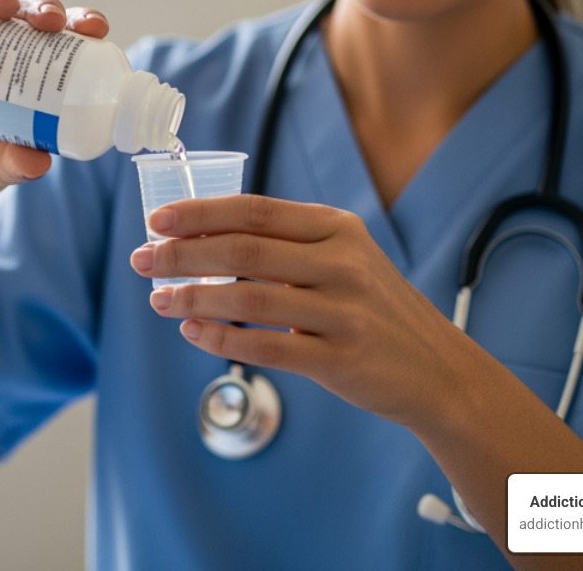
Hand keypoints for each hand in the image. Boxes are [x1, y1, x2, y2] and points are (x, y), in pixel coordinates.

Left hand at [129, 195, 471, 428]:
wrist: (440, 371)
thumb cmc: (374, 310)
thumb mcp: (344, 260)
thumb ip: (285, 248)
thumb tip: (197, 242)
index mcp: (338, 228)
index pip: (256, 211)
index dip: (200, 213)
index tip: (156, 221)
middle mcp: (343, 263)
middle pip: (244, 250)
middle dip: (182, 254)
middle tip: (142, 260)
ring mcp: (345, 312)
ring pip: (248, 297)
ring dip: (192, 297)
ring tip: (159, 300)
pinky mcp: (342, 359)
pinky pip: (266, 347)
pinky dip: (221, 339)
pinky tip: (193, 332)